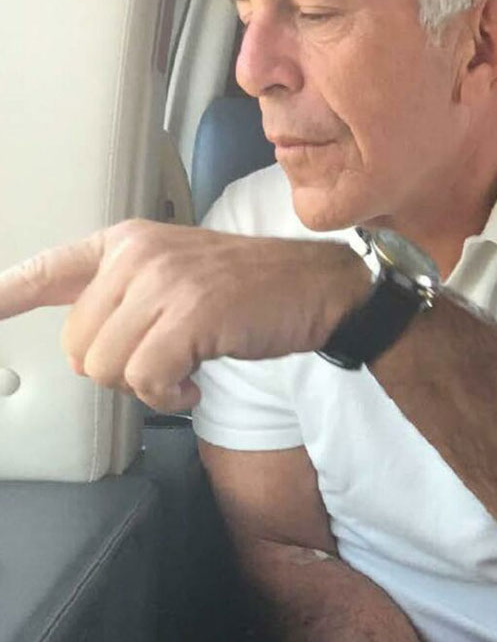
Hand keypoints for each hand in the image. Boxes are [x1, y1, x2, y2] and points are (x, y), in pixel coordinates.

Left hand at [0, 219, 371, 411]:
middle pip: (78, 345)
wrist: (320, 288)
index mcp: (127, 242)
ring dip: (147, 388)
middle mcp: (137, 255)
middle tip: (165, 364)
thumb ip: (126, 298)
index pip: (46, 270)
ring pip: (108, 367)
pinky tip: (194, 387)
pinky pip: (147, 380)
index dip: (5, 294)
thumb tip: (84, 352)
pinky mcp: (191, 314)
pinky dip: (169, 398)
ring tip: (184, 373)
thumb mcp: (179, 276)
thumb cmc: (255, 290)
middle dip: (119, 371)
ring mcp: (164, 282)